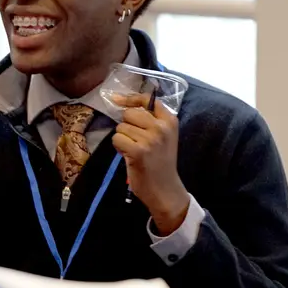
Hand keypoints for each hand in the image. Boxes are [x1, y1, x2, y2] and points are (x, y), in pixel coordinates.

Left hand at [111, 95, 187, 234]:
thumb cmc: (160, 162)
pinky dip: (119, 148)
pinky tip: (130, 156)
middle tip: (134, 141)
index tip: (117, 99)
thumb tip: (120, 102)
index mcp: (170, 121)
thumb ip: (149, 120)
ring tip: (134, 150)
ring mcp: (150, 138)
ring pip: (121, 127)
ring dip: (123, 139)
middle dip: (126, 126)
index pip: (148, 99)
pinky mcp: (138, 150)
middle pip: (129, 113)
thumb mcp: (163, 136)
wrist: (165, 189)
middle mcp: (161, 127)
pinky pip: (117, 139)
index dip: (130, 99)